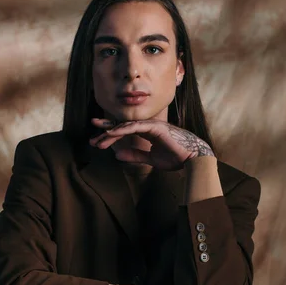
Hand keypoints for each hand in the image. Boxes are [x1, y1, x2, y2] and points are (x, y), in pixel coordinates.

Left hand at [89, 118, 214, 170]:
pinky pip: (134, 127)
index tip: (97, 137)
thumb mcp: (151, 159)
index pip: (126, 130)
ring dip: (110, 134)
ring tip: (97, 141)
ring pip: (125, 126)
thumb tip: (117, 156)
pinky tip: (110, 135)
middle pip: (122, 125)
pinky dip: (121, 131)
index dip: (111, 132)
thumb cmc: (176, 157)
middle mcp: (148, 125)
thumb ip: (135, 156)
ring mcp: (151, 125)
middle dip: (106, 128)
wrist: (193, 158)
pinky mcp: (155, 127)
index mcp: (148, 131)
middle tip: (92, 131)